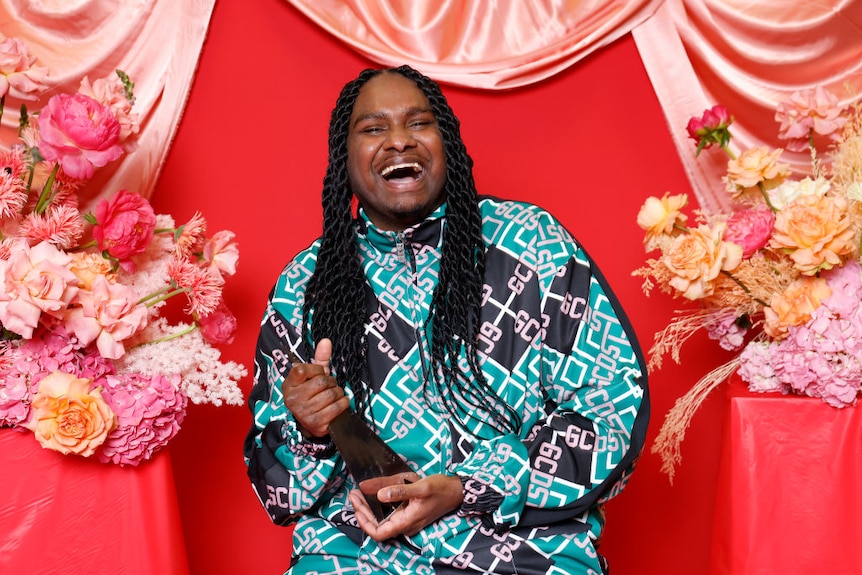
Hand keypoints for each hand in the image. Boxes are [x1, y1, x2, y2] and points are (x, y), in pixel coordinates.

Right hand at [281, 338, 348, 437]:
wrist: (313, 422)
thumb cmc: (313, 395)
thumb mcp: (314, 376)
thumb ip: (320, 358)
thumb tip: (326, 341)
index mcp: (289, 385)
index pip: (303, 369)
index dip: (316, 370)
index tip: (319, 374)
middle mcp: (293, 399)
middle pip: (321, 382)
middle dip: (331, 382)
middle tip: (329, 386)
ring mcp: (303, 412)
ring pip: (331, 394)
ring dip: (338, 393)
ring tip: (333, 395)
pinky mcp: (316, 423)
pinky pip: (337, 406)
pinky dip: (343, 403)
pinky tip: (339, 403)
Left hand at [348, 473, 463, 540]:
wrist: (457, 491)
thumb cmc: (441, 489)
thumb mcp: (420, 487)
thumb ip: (399, 491)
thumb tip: (379, 495)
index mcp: (407, 522)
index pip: (378, 532)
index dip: (364, 521)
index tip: (356, 504)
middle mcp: (405, 525)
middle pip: (377, 525)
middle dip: (362, 511)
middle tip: (354, 493)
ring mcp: (407, 521)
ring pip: (382, 519)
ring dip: (369, 507)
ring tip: (359, 492)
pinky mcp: (409, 514)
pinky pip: (389, 514)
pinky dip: (379, 505)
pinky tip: (374, 493)